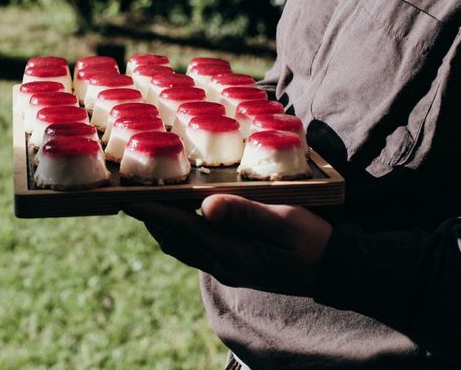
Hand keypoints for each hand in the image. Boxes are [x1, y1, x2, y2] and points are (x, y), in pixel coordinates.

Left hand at [123, 194, 332, 296]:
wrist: (333, 270)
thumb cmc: (310, 241)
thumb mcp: (282, 221)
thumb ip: (244, 213)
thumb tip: (205, 206)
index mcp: (230, 254)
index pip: (180, 229)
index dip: (152, 212)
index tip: (127, 198)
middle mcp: (222, 264)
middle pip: (173, 240)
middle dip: (151, 218)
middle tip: (136, 191)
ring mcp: (226, 267)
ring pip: (182, 246)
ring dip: (164, 225)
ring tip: (154, 199)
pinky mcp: (234, 265)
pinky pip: (196, 248)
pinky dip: (182, 230)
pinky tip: (186, 213)